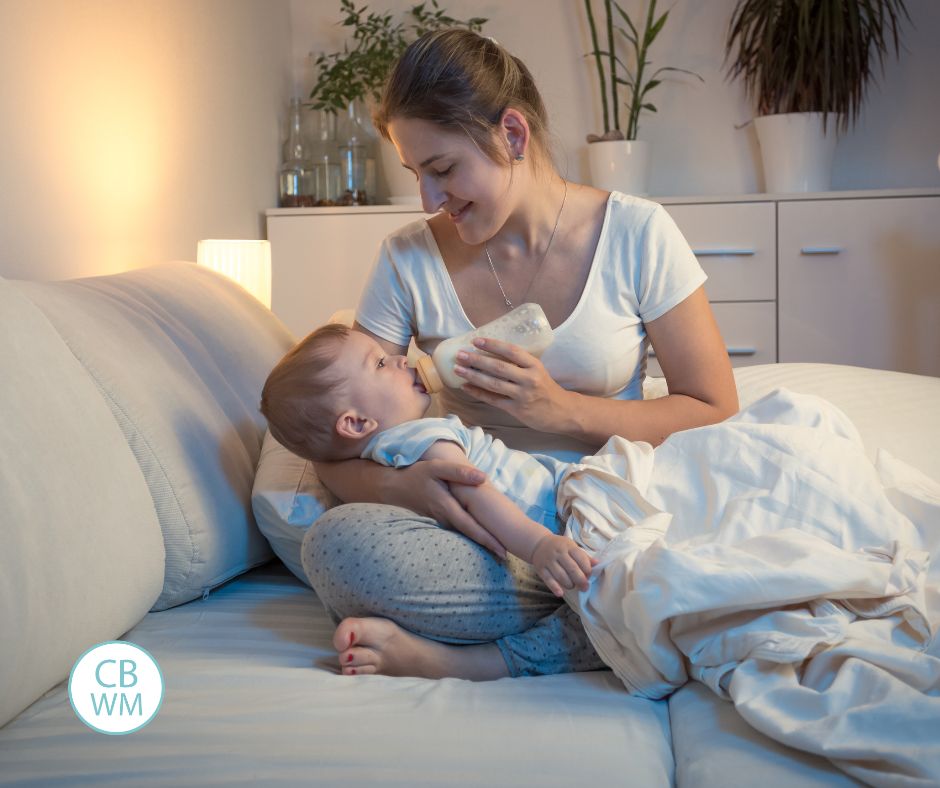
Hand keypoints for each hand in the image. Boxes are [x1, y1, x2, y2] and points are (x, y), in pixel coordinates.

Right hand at [385, 459, 506, 558]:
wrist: (394, 488)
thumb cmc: (417, 475)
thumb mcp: (437, 467)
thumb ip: (459, 472)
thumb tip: (483, 477)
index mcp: (447, 507)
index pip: (471, 526)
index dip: (487, 539)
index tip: (503, 550)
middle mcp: (444, 519)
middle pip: (470, 535)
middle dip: (488, 547)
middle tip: (507, 557)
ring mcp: (440, 523)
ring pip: (463, 535)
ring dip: (479, 543)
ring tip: (498, 551)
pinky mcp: (438, 522)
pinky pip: (457, 531)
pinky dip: (470, 536)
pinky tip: (480, 539)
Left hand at [454, 338, 574, 433]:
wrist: (562, 412)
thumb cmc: (546, 388)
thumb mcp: (538, 370)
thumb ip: (519, 364)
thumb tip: (490, 353)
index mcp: (535, 365)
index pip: (512, 351)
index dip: (493, 345)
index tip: (476, 340)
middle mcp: (529, 379)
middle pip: (499, 367)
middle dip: (477, 360)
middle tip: (460, 354)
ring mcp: (522, 395)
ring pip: (493, 384)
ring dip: (473, 376)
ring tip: (458, 369)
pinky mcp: (517, 409)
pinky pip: (493, 399)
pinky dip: (478, 393)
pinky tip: (466, 387)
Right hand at [530, 534, 595, 596]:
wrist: (539, 544)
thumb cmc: (560, 547)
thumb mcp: (572, 547)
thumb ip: (584, 556)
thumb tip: (597, 564)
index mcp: (569, 547)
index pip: (581, 558)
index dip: (587, 569)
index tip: (589, 576)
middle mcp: (558, 553)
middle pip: (572, 569)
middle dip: (581, 580)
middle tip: (585, 587)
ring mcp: (549, 561)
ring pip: (561, 576)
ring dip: (569, 584)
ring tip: (572, 586)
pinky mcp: (541, 569)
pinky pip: (548, 580)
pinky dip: (555, 588)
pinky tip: (561, 593)